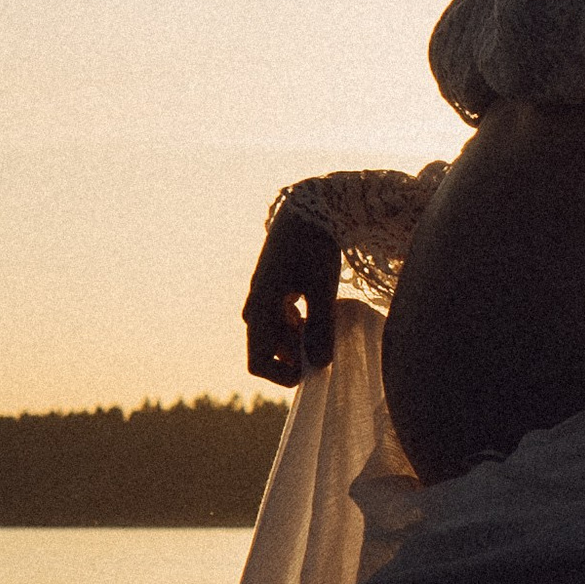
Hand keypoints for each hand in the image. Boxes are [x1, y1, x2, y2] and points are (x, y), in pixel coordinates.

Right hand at [243, 204, 340, 384]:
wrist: (308, 208)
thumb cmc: (314, 246)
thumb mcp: (322, 288)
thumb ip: (320, 327)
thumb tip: (320, 364)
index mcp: (261, 307)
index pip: (258, 362)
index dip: (282, 375)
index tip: (311, 370)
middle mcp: (257, 304)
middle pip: (268, 349)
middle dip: (295, 356)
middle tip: (326, 346)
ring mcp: (263, 296)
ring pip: (276, 334)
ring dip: (299, 339)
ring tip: (327, 326)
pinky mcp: (274, 288)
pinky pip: (280, 318)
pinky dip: (299, 324)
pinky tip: (320, 311)